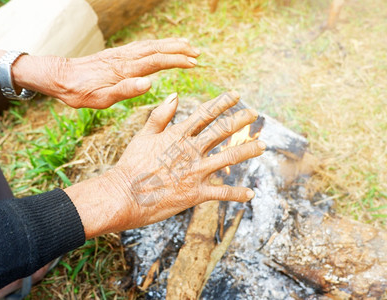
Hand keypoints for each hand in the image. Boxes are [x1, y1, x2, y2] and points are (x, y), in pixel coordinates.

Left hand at [50, 38, 199, 107]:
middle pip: (157, 49)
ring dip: (170, 44)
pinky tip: (161, 46)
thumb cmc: (81, 92)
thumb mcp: (101, 99)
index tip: (193, 63)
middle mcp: (125, 58)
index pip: (157, 62)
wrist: (61, 77)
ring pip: (150, 44)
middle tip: (197, 52)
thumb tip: (148, 84)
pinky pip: (141, 45)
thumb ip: (125, 91)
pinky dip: (156, 43)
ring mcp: (121, 54)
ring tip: (186, 44)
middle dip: (179, 49)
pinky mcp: (117, 54)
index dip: (176, 61)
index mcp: (125, 70)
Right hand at [65, 92, 265, 237]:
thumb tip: (175, 94)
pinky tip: (251, 193)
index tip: (236, 94)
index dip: (222, 102)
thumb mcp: (143, 135)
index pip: (205, 113)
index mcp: (178, 135)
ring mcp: (195, 172)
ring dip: (247, 150)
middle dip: (240, 120)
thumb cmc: (131, 165)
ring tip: (262, 145)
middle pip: (222, 131)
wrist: (124, 195)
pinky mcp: (196, 194)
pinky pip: (222, 193)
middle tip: (254, 113)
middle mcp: (191, 150)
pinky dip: (237, 193)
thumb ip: (161, 115)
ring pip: (229, 157)